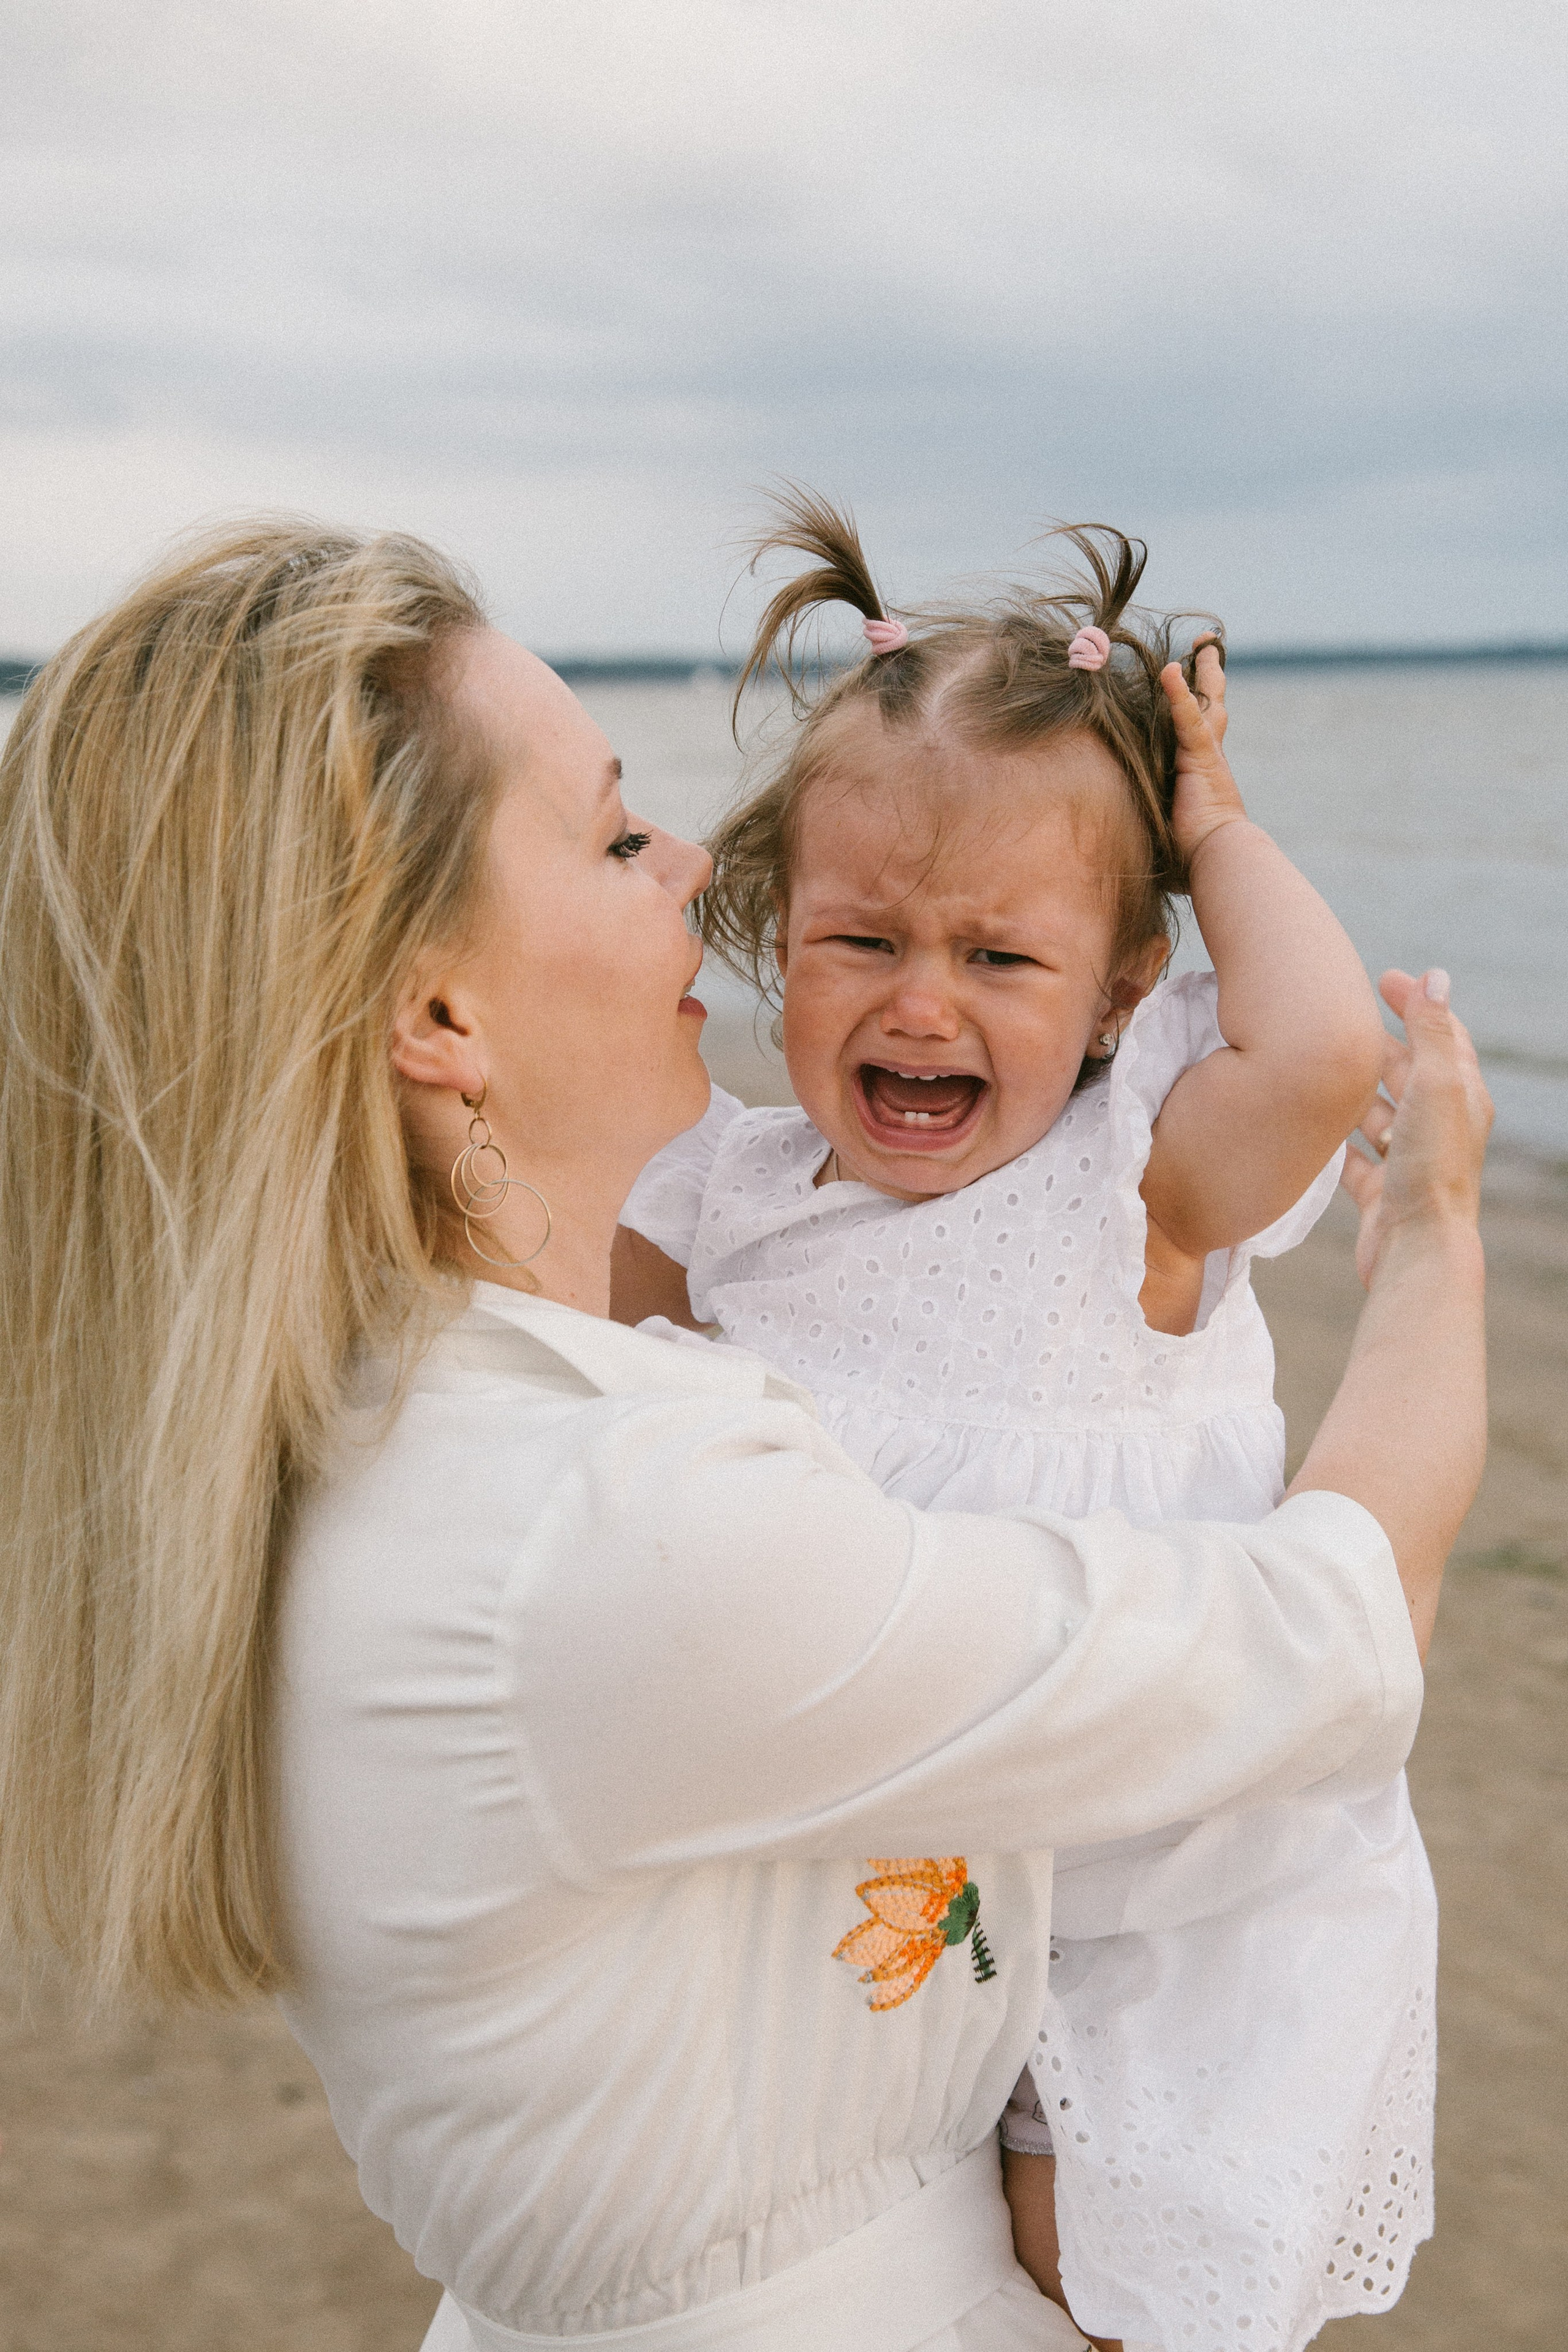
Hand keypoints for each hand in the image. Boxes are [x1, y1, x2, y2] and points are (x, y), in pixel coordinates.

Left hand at [1160, 642, 1246, 861]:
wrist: (1215, 860)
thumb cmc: (1190, 857)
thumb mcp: (1164, 829)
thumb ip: (1149, 817)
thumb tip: (1119, 831)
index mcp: (1201, 771)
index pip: (1198, 728)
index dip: (1193, 705)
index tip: (1188, 685)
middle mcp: (1208, 757)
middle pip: (1211, 706)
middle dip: (1209, 675)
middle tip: (1206, 646)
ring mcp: (1207, 755)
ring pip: (1205, 702)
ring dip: (1202, 670)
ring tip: (1201, 642)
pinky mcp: (1201, 758)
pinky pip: (1187, 718)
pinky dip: (1178, 694)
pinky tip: (1170, 669)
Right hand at [1340, 969, 1492, 1289]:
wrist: (1416, 1249)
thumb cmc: (1430, 1167)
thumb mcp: (1433, 1085)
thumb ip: (1431, 1030)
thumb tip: (1435, 976)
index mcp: (1462, 1097)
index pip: (1443, 1036)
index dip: (1417, 1004)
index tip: (1383, 979)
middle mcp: (1439, 1127)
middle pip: (1408, 1072)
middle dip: (1378, 1043)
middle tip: (1339, 1018)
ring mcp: (1409, 1160)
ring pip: (1379, 1112)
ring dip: (1353, 1089)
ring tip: (1319, 1065)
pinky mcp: (1381, 1190)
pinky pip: (1354, 1154)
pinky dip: (1335, 1137)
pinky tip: (1309, 1125)